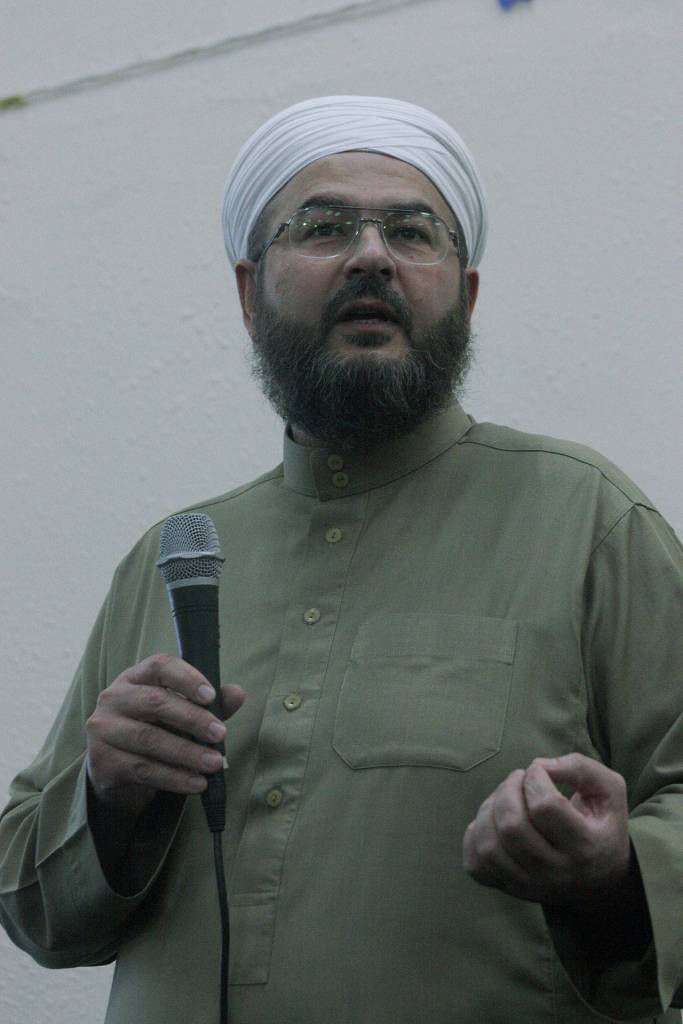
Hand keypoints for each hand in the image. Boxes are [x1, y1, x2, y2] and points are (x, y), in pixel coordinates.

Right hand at [86, 654, 244, 815]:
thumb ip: (207, 703)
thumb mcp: (178, 712)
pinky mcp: (103, 761)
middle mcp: (114, 698)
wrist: (114, 768)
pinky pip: (144, 769)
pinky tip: (197, 783)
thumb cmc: (153, 729)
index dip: (186, 678)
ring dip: (187, 753)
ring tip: (214, 763)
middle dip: (192, 719)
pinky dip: (174, 778)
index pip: (159, 666)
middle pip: (155, 703)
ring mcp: (104, 729)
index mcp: (135, 677)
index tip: (211, 696)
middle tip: (221, 734)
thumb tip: (237, 693)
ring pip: (149, 739)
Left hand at [462, 753, 630, 908]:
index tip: (539, 770)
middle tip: (518, 779)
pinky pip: (476, 866)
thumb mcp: (609, 789)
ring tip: (504, 798)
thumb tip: (541, 765)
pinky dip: (475, 837)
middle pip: (512, 825)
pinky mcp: (510, 889)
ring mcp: (530, 885)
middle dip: (507, 789)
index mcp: (586, 846)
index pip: (544, 806)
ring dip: (488, 810)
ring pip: (489, 847)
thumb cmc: (602, 824)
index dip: (534, 777)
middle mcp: (557, 872)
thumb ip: (580, 768)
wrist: (603, 880)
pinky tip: (493, 822)